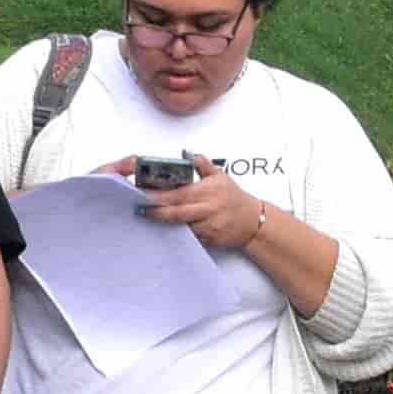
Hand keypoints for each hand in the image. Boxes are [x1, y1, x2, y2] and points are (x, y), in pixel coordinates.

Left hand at [143, 160, 267, 248]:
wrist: (253, 221)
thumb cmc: (234, 198)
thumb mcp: (221, 176)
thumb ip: (202, 164)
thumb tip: (187, 153)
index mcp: (208, 192)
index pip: (179, 194)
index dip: (159, 195)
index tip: (143, 194)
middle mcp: (207, 210)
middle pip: (176, 212)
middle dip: (155, 211)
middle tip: (139, 209)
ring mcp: (208, 227)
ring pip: (181, 227)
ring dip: (164, 224)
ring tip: (147, 220)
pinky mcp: (209, 241)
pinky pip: (189, 238)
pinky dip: (176, 235)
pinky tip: (165, 231)